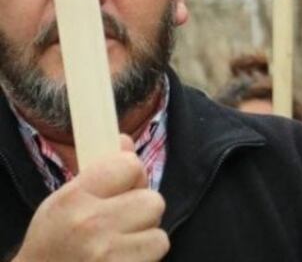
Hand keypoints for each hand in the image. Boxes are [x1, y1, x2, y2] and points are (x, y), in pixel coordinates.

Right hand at [15, 136, 168, 261]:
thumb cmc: (54, 240)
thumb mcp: (65, 200)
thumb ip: (100, 171)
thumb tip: (126, 140)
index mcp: (74, 197)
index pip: (130, 165)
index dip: (132, 175)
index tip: (122, 187)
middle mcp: (90, 223)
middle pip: (153, 200)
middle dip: (142, 210)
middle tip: (122, 220)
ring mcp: (106, 252)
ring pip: (159, 232)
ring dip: (145, 236)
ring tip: (121, 242)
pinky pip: (156, 253)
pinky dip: (144, 256)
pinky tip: (122, 257)